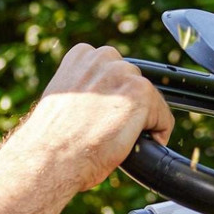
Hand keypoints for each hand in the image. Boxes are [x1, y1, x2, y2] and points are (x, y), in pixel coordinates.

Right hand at [24, 43, 174, 191]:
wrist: (49, 157)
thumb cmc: (51, 139)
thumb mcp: (66, 99)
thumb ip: (86, 88)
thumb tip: (103, 101)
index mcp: (81, 56)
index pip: (114, 68)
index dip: (115, 95)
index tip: (108, 115)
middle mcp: (103, 58)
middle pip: (135, 81)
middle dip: (129, 106)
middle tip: (113, 130)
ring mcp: (123, 74)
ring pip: (150, 100)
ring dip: (143, 119)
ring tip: (120, 138)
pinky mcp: (140, 94)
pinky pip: (164, 118)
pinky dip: (158, 134)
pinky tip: (136, 145)